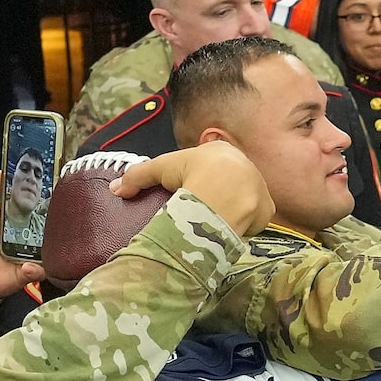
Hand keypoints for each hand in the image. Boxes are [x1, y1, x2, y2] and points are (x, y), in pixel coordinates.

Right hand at [114, 141, 273, 234]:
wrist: (222, 193)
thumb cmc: (191, 175)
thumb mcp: (159, 170)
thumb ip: (137, 175)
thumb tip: (115, 188)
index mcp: (221, 151)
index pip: (209, 164)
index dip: (198, 178)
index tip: (189, 192)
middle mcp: (244, 164)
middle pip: (229, 182)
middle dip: (218, 194)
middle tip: (201, 210)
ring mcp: (258, 187)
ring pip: (243, 199)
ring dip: (233, 209)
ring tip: (215, 222)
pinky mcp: (266, 209)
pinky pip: (254, 218)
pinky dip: (244, 224)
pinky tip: (230, 229)